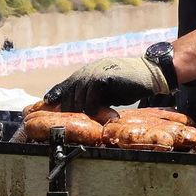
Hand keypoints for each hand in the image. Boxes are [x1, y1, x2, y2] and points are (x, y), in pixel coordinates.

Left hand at [43, 57, 168, 112]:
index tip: (46, 104)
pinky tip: (108, 114)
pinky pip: (92, 98)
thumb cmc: (128, 85)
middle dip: (74, 112)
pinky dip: (97, 110)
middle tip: (84, 125)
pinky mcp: (104, 77)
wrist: (149, 73)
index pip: (65, 85)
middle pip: (70, 96)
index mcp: (86, 73)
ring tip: (100, 120)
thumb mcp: (105, 91)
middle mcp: (87, 71)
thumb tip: (80, 111)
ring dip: (88, 113)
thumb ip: (92, 97)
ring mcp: (94, 72)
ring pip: (79, 99)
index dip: (55, 95)